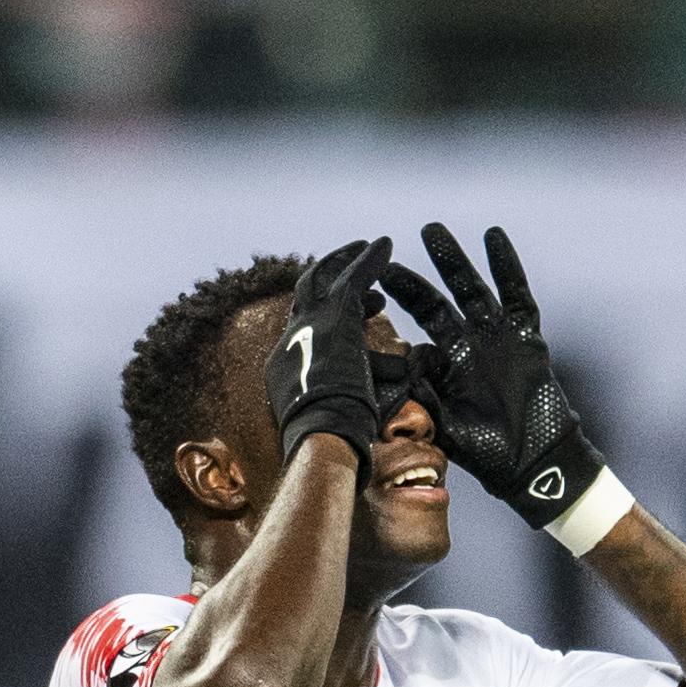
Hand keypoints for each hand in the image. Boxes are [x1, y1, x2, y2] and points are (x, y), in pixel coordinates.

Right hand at [265, 237, 391, 477]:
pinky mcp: (336, 317)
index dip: (325, 319)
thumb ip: (368, 396)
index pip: (302, 335)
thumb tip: (401, 379)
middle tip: (350, 272)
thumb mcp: (343, 416)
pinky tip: (385, 245)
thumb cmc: (340, 442)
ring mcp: (308, 328)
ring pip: (322, 281)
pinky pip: (353, 277)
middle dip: (324, 281)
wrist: (325, 437)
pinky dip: (369, 260)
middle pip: (302, 299)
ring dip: (345, 263)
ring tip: (367, 249)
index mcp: (284, 372)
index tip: (356, 315)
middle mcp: (289, 344)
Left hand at [381, 223, 603, 526]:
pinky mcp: (526, 336)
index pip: (415, 329)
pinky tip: (493, 236)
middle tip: (384, 256)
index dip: (394, 307)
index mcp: (445, 365)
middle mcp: (468, 345)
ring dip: (453, 261)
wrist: (533, 464)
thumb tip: (385, 375)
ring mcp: (497, 338)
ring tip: (431, 232)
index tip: (365, 287)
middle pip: (437, 302)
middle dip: (412, 280)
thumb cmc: (487, 453)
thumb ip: (419, 395)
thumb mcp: (442, 422)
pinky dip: (506, 266)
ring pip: (472, 289)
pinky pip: (517, 295)